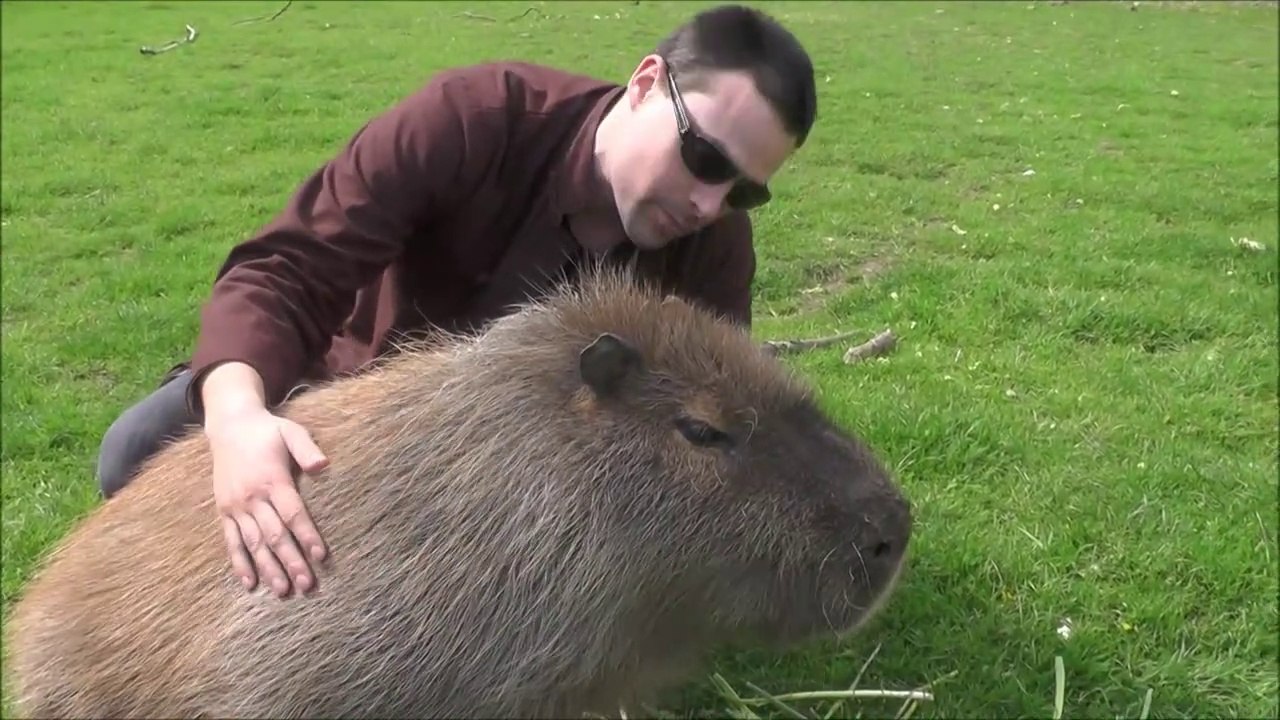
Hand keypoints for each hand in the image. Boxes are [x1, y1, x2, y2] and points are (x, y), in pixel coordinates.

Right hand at [206, 407, 329, 597]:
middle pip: (274, 535)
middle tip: (306, 585)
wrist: (229, 426)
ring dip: (268, 568)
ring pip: (253, 543)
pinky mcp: (224, 511)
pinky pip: (231, 541)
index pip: (293, 513)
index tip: (321, 556)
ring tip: (282, 591)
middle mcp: (252, 497)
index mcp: (272, 479)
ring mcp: (236, 506)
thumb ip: (306, 448)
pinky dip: (239, 563)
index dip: (307, 535)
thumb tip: (323, 464)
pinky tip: (250, 583)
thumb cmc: (268, 431)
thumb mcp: (290, 432)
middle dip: (291, 561)